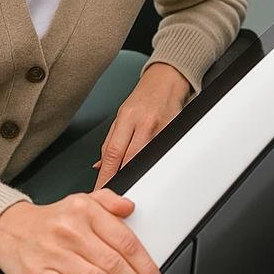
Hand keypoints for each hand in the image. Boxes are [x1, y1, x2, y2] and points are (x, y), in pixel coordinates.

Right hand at [0, 190, 162, 273]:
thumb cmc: (52, 219)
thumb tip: (131, 208)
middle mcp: (72, 231)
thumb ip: (110, 201)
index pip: (125, 241)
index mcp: (87, 211)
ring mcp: (54, 254)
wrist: (8, 228)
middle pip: (113, 264)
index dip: (145, 265)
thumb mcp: (83, 200)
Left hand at [93, 62, 190, 189]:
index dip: (105, 173)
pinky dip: (152, 163)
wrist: (167, 80)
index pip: (113, 151)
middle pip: (129, 158)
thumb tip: (100, 164)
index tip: (100, 187)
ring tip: (129, 184)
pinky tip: (148, 170)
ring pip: (145, 158)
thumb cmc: (145, 97)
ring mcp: (161, 127)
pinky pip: (160, 152)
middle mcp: (143, 123)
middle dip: (119, 178)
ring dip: (135, 173)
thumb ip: (111, 140)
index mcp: (127, 117)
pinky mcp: (174, 130)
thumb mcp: (122, 114)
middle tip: (112, 192)